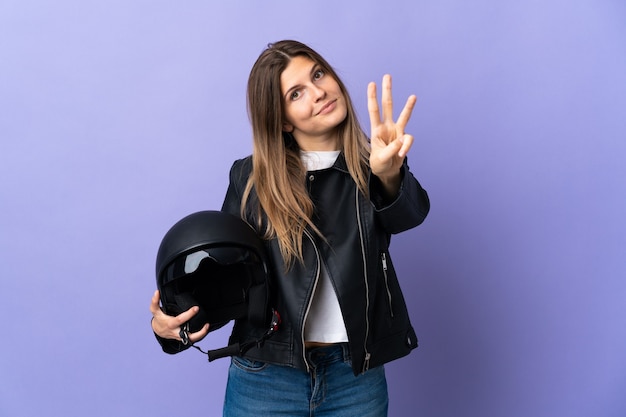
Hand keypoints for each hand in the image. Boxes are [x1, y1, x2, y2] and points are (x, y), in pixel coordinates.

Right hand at [150, 290, 208, 342]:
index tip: (196, 308)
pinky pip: (192, 339)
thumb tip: (157, 292)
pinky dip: (199, 335)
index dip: (189, 314)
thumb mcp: (155, 311)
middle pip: (188, 336)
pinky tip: (205, 329)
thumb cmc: (159, 319)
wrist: (158, 330)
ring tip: (207, 326)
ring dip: (201, 335)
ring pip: (191, 340)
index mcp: (171, 324)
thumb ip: (154, 302)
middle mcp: (176, 332)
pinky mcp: (183, 338)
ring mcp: (180, 336)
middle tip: (207, 324)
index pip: (180, 320)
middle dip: (199, 332)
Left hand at [367, 74, 416, 190]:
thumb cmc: (379, 163)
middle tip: (387, 76)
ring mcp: (397, 132)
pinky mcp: (405, 139)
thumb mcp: (380, 159)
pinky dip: (405, 147)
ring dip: (408, 106)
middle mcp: (387, 127)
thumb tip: (403, 139)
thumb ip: (391, 149)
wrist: (387, 171)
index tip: (372, 84)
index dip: (372, 98)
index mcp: (376, 130)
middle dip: (387, 91)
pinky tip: (401, 154)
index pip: (374, 111)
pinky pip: (408, 140)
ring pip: (404, 116)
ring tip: (413, 96)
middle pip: (387, 106)